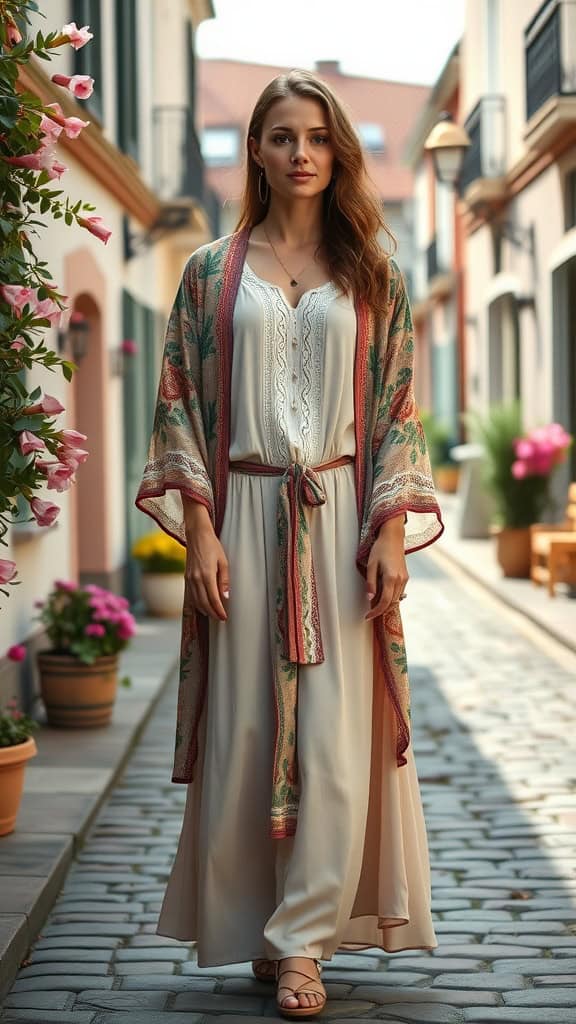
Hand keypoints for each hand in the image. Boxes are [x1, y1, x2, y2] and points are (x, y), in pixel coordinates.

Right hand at [183, 499, 228, 620]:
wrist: (196, 535)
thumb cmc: (212, 546)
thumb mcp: (223, 561)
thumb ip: (224, 580)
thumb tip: (225, 596)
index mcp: (206, 574)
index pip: (213, 599)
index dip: (219, 610)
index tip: (224, 617)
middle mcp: (196, 578)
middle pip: (203, 603)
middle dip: (212, 613)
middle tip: (220, 618)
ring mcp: (189, 578)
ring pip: (195, 601)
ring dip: (204, 610)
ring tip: (213, 614)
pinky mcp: (186, 577)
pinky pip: (190, 595)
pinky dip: (196, 603)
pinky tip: (202, 606)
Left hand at [365, 516, 407, 620]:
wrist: (393, 538)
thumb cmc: (380, 548)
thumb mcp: (371, 565)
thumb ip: (370, 583)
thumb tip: (370, 598)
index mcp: (391, 578)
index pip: (384, 602)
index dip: (376, 612)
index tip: (367, 616)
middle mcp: (400, 580)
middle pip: (391, 603)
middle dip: (380, 610)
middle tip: (369, 612)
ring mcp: (405, 579)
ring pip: (396, 599)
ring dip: (386, 604)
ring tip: (374, 603)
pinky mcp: (405, 577)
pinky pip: (399, 593)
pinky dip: (391, 597)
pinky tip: (383, 595)